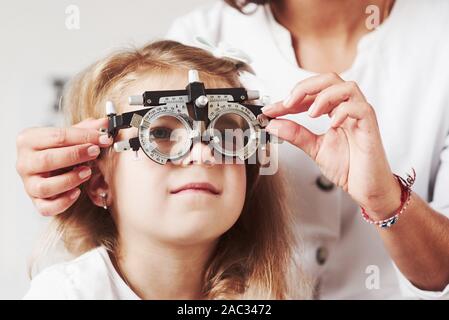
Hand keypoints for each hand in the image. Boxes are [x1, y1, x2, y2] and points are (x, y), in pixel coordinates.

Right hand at [16, 118, 112, 215]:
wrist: (47, 167)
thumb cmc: (57, 149)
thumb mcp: (69, 135)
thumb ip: (86, 129)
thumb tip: (105, 122)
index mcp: (29, 140)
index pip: (57, 136)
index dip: (84, 136)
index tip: (103, 138)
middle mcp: (24, 162)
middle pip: (47, 160)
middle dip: (76, 155)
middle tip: (95, 152)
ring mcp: (29, 183)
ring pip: (45, 186)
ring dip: (70, 179)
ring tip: (87, 172)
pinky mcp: (36, 201)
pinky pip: (46, 207)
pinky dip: (63, 202)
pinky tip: (77, 193)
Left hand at [262, 73, 400, 219]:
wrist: (366, 188)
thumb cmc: (348, 167)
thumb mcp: (314, 148)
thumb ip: (295, 135)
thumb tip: (273, 124)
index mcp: (334, 111)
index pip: (311, 94)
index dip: (289, 98)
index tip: (271, 110)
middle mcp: (348, 108)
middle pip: (329, 79)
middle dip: (304, 88)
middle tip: (287, 104)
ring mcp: (360, 115)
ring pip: (347, 87)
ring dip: (324, 96)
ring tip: (311, 114)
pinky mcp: (370, 126)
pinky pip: (360, 108)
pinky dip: (343, 111)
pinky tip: (332, 123)